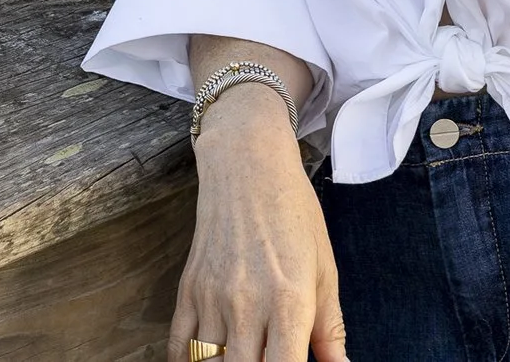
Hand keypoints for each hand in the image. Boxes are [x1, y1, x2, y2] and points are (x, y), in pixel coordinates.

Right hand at [172, 82, 347, 361]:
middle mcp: (247, 305)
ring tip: (242, 355)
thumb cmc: (295, 217)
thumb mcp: (324, 271)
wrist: (247, 166)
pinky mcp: (188, 289)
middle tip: (266, 359)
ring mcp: (212, 298)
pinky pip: (178, 347)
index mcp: (290, 302)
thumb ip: (330, 330)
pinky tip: (208, 358)